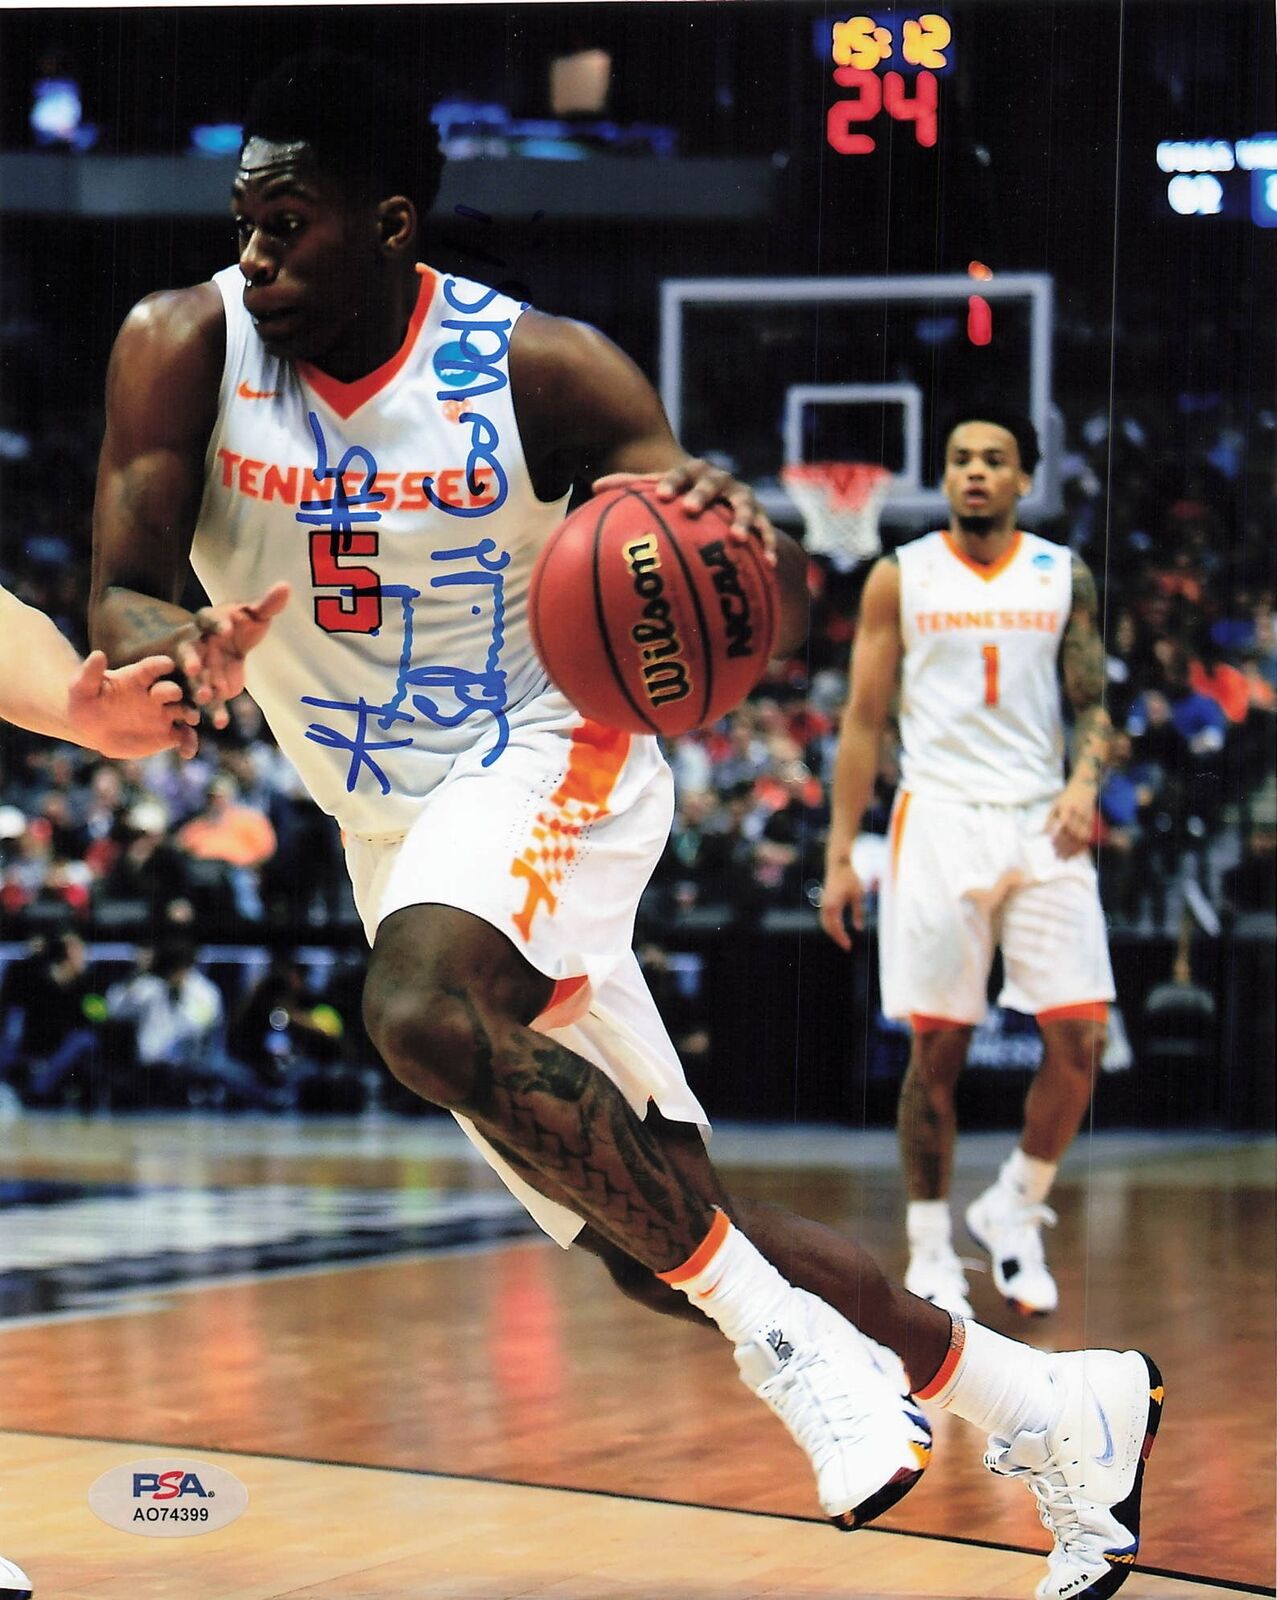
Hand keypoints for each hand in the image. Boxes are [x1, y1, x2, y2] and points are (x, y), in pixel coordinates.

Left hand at [66, 652, 198, 758]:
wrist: (93, 727)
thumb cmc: (86, 702)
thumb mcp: (82, 687)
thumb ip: (90, 673)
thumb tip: (97, 654)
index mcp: (138, 678)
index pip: (151, 668)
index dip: (160, 664)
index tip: (167, 664)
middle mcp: (155, 694)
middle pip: (171, 689)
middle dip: (175, 691)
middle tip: (176, 694)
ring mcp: (164, 714)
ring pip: (184, 711)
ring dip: (190, 713)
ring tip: (191, 719)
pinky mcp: (168, 734)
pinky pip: (184, 737)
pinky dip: (189, 744)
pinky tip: (187, 753)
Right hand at [176, 582, 290, 729]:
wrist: (226, 648)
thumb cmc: (238, 627)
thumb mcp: (253, 615)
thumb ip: (267, 606)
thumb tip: (286, 586)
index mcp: (208, 623)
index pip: (207, 618)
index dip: (216, 623)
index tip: (226, 628)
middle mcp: (197, 644)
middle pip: (190, 652)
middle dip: (191, 661)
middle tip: (194, 669)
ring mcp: (198, 668)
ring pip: (194, 679)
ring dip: (197, 688)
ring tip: (204, 698)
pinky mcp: (206, 687)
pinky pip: (207, 700)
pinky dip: (213, 711)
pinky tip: (220, 722)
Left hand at [592, 460, 778, 563]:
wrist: (721, 496)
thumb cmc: (681, 494)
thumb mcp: (660, 489)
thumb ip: (632, 487)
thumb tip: (594, 488)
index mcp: (693, 472)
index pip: (681, 474)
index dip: (673, 482)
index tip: (663, 496)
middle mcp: (720, 480)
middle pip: (712, 485)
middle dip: (702, 495)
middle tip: (691, 510)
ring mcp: (742, 497)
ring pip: (744, 507)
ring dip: (742, 521)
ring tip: (737, 539)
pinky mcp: (760, 516)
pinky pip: (766, 531)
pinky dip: (769, 545)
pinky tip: (769, 564)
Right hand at [819, 858, 864, 950]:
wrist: (839, 864)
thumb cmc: (850, 878)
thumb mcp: (858, 895)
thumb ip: (858, 912)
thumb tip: (859, 928)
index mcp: (833, 904)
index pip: (836, 927)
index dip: (842, 938)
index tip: (849, 946)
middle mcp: (825, 905)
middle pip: (828, 927)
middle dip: (837, 938)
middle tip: (847, 946)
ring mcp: (823, 902)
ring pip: (824, 923)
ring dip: (832, 932)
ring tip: (843, 940)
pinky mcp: (824, 900)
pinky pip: (824, 917)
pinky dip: (830, 925)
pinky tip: (838, 929)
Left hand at [1045, 779, 1096, 858]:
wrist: (1084, 786)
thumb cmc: (1066, 798)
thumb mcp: (1055, 806)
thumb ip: (1050, 821)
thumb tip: (1043, 835)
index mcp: (1066, 808)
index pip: (1063, 823)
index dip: (1058, 834)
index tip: (1052, 845)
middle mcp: (1077, 813)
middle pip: (1073, 832)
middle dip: (1065, 845)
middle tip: (1057, 856)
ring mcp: (1086, 817)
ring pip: (1081, 836)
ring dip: (1073, 848)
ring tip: (1065, 858)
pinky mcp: (1092, 821)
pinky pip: (1087, 836)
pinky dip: (1081, 846)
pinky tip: (1075, 853)